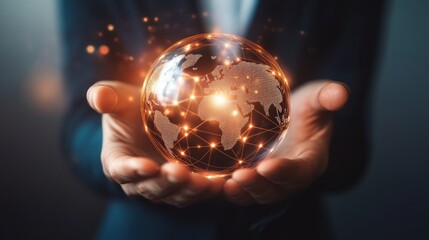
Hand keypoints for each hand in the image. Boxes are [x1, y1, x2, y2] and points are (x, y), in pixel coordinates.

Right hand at [87, 81, 223, 206]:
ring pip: (174, 195)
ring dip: (189, 190)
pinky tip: (222, 183)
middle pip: (151, 188)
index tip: (147, 165)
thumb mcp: (118, 98)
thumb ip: (105, 96)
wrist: (153, 118)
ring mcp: (162, 185)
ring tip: (206, 182)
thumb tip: (98, 97)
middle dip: (166, 182)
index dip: (132, 170)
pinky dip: (207, 191)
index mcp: (117, 162)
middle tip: (181, 172)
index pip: (121, 170)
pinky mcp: (183, 185)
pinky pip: (194, 193)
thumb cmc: (132, 108)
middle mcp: (138, 181)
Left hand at [223, 80, 348, 204]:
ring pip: (258, 194)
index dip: (285, 172)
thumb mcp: (316, 100)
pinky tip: (216, 183)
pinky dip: (232, 191)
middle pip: (277, 190)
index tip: (267, 166)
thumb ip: (326, 97)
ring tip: (227, 184)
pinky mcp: (255, 180)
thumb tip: (341, 93)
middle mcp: (292, 177)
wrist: (289, 120)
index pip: (300, 171)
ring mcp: (272, 181)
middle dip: (259, 185)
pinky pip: (244, 191)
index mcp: (310, 160)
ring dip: (243, 191)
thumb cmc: (304, 110)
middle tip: (240, 176)